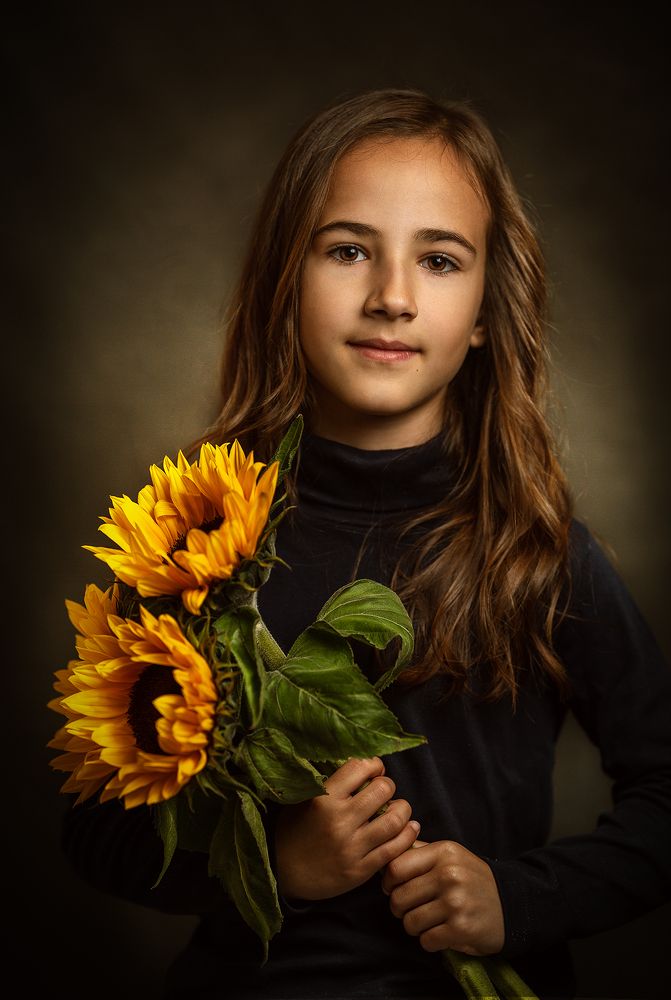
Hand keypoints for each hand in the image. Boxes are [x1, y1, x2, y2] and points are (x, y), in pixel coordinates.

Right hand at [274, 756, 420, 899]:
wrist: (282, 874)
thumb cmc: (293, 831)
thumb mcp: (303, 800)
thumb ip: (330, 783)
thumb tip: (364, 764)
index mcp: (323, 799)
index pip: (360, 767)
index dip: (373, 764)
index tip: (374, 770)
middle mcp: (339, 821)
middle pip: (383, 789)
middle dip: (388, 786)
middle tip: (384, 791)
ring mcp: (351, 847)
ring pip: (395, 820)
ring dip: (403, 809)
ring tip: (399, 809)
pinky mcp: (361, 870)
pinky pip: (395, 848)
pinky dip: (408, 834)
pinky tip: (409, 827)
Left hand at [381, 839, 504, 955]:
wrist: (511, 904)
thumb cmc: (471, 879)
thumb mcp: (450, 855)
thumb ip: (420, 851)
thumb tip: (387, 847)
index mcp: (443, 852)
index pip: (396, 867)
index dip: (388, 881)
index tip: (393, 888)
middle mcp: (449, 874)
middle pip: (399, 897)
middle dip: (399, 908)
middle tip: (411, 908)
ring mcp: (456, 902)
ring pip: (410, 921)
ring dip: (414, 926)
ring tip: (427, 921)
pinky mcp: (461, 928)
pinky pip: (426, 940)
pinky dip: (429, 941)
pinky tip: (440, 933)